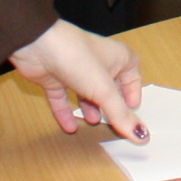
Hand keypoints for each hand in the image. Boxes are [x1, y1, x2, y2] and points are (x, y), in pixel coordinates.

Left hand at [9, 19, 146, 139]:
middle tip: (115, 125)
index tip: (132, 118)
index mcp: (119, 58)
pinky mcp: (56, 78)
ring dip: (90, 109)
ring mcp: (77, 70)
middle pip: (110, 88)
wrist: (38, 45)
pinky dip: (67, 113)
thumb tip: (142, 135)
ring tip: (93, 123)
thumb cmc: (78, 57)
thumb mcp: (104, 90)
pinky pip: (64, 99)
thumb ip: (121, 115)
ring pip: (86, 94)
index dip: (132, 98)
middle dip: (111, 106)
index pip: (133, 80)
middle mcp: (99, 62)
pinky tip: (70, 128)